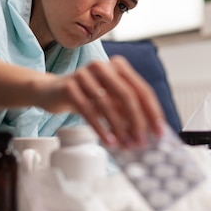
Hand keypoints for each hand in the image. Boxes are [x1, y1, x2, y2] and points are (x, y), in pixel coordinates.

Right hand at [37, 55, 164, 147]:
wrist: (52, 91)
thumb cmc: (85, 95)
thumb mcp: (110, 99)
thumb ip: (127, 110)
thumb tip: (148, 131)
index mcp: (118, 66)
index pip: (141, 89)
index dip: (152, 112)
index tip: (159, 131)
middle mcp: (102, 66)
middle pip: (127, 95)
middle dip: (137, 121)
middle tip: (141, 141)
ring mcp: (84, 74)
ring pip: (107, 104)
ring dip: (118, 128)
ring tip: (124, 144)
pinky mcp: (69, 86)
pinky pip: (87, 109)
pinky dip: (100, 127)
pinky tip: (108, 140)